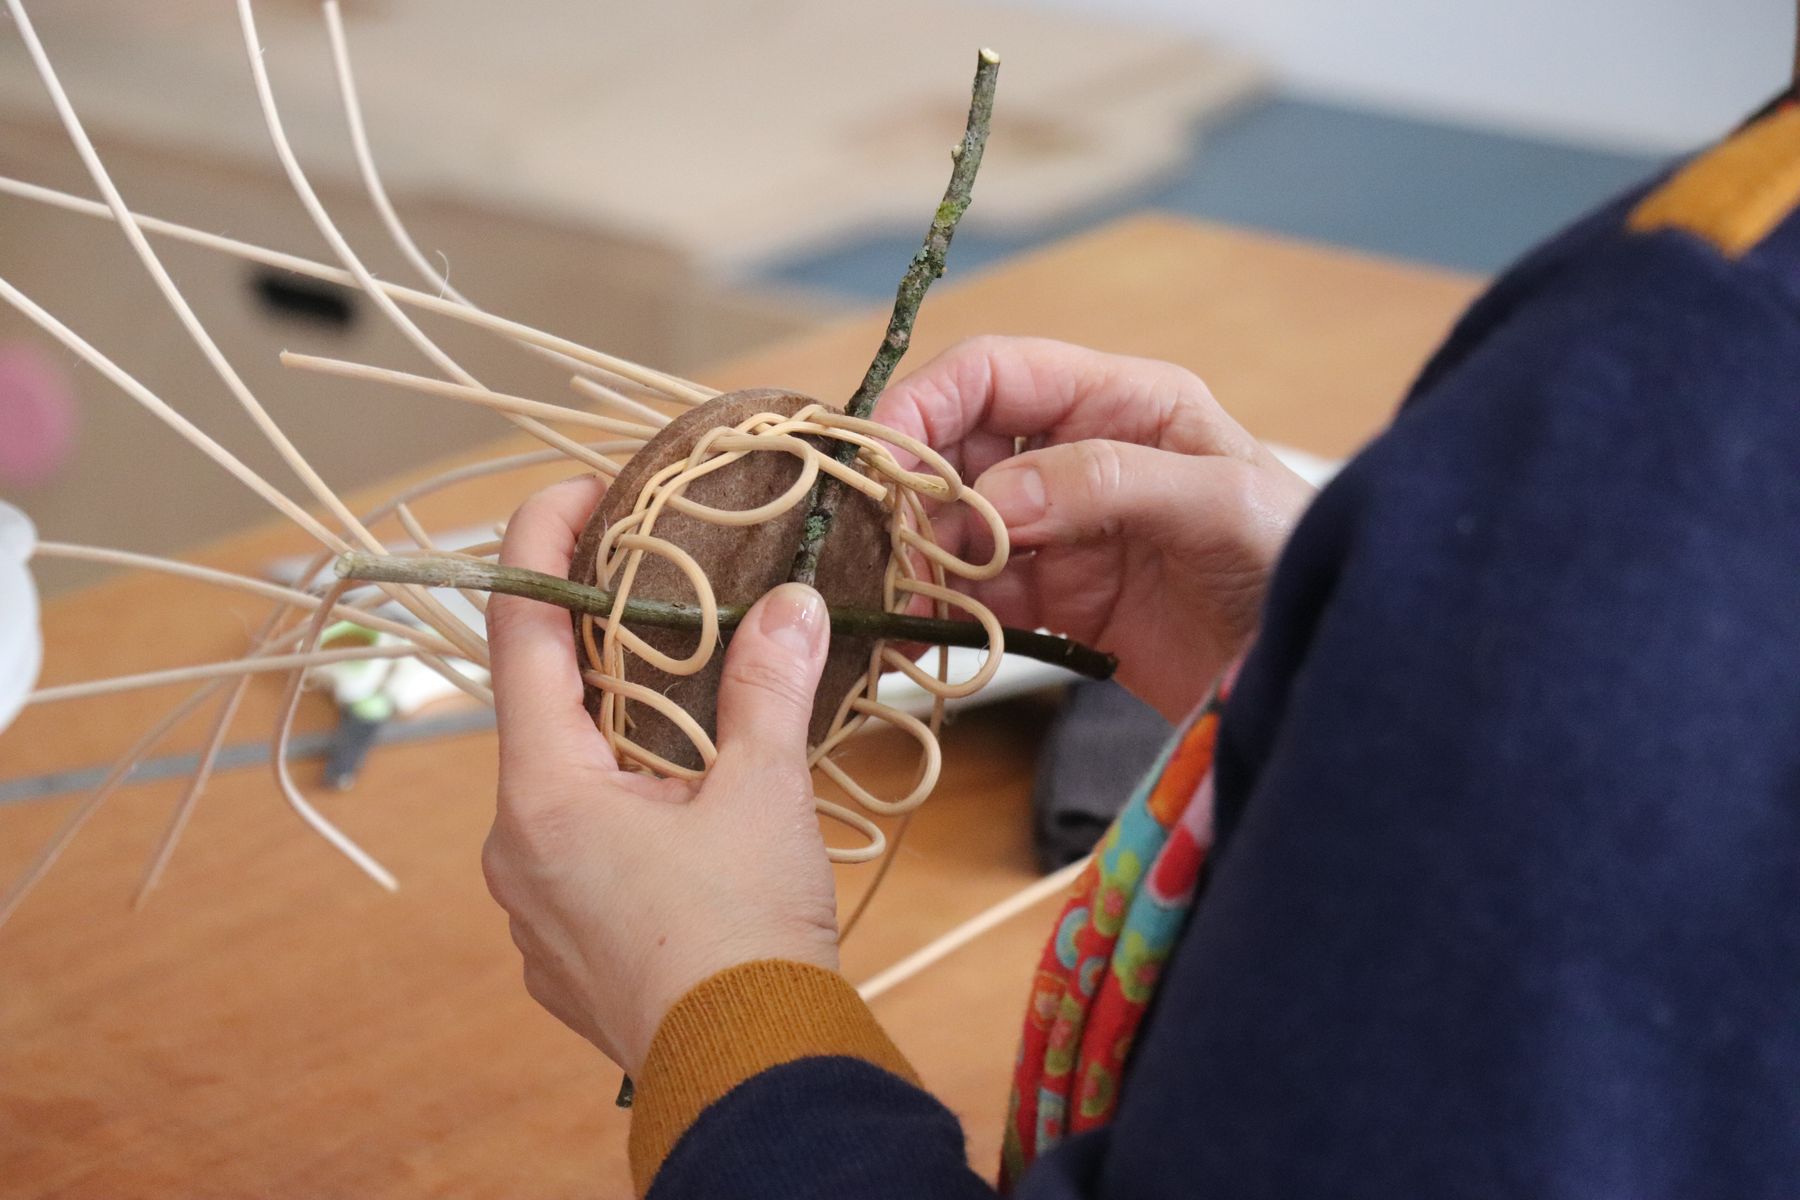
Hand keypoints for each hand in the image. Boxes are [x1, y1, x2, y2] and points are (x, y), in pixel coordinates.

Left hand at [480, 476, 840, 1073]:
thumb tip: (791, 603)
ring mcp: (532, 909)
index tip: (579, 494)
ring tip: (704, 739)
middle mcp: (515, 847)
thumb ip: (766, 687)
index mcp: (546, 793)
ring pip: (569, 792)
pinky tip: (692, 833)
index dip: (541, 549)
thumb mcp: (764, 793)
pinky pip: (581, 860)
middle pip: (548, 716)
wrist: (749, 1079)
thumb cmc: (745, 936)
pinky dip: (628, 821)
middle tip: (674, 614)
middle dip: (609, 659)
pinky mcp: (561, 956)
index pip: (522, 637)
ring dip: (626, 751)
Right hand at [876, 336, 1313, 720]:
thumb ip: (1109, 482)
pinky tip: (924, 637)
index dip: (928, 402)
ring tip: (907, 602)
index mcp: (1121, 402)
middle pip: (960, 450)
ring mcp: (1064, 531)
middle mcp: (1081, 455)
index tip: (882, 456)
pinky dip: (942, 613)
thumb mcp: (1218, 502)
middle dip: (918, 493)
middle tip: (894, 548)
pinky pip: (977, 595)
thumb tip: (994, 498)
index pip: (996, 374)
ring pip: (958, 527)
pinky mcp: (1058, 601)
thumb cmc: (1292, 559)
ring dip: (923, 559)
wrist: (1317, 669)